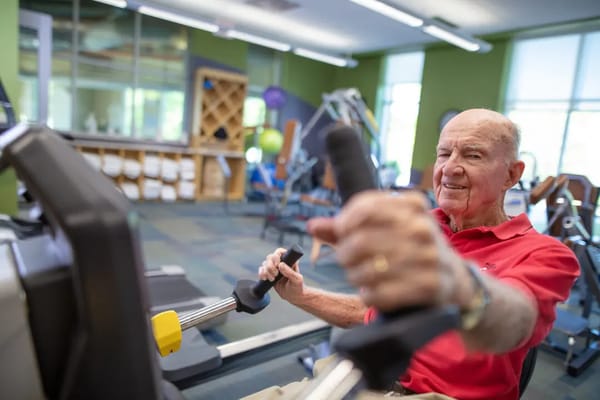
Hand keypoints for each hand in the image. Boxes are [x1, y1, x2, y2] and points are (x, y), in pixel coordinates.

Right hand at [258, 248, 305, 303]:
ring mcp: (274, 267)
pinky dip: (261, 273)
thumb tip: (280, 265)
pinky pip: (261, 269)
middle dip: (270, 266)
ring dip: (266, 271)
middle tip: (276, 275)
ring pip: (265, 263)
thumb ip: (290, 272)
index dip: (276, 256)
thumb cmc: (298, 287)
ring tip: (272, 280)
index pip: (279, 251)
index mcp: (289, 260)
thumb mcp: (296, 280)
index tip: (277, 265)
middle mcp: (281, 262)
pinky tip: (264, 279)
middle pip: (270, 257)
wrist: (293, 296)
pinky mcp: (269, 273)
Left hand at [308, 190, 468, 312]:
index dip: (343, 223)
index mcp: (412, 206)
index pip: (364, 208)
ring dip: (356, 276)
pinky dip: (368, 295)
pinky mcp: (429, 286)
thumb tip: (313, 225)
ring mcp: (428, 257)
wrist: (455, 278)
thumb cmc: (412, 249)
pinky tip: (371, 292)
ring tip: (360, 276)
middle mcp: (422, 228)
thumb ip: (349, 226)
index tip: (341, 233)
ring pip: (367, 270)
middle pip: (360, 241)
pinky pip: (380, 294)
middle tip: (346, 260)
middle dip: (345, 254)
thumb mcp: (388, 228)